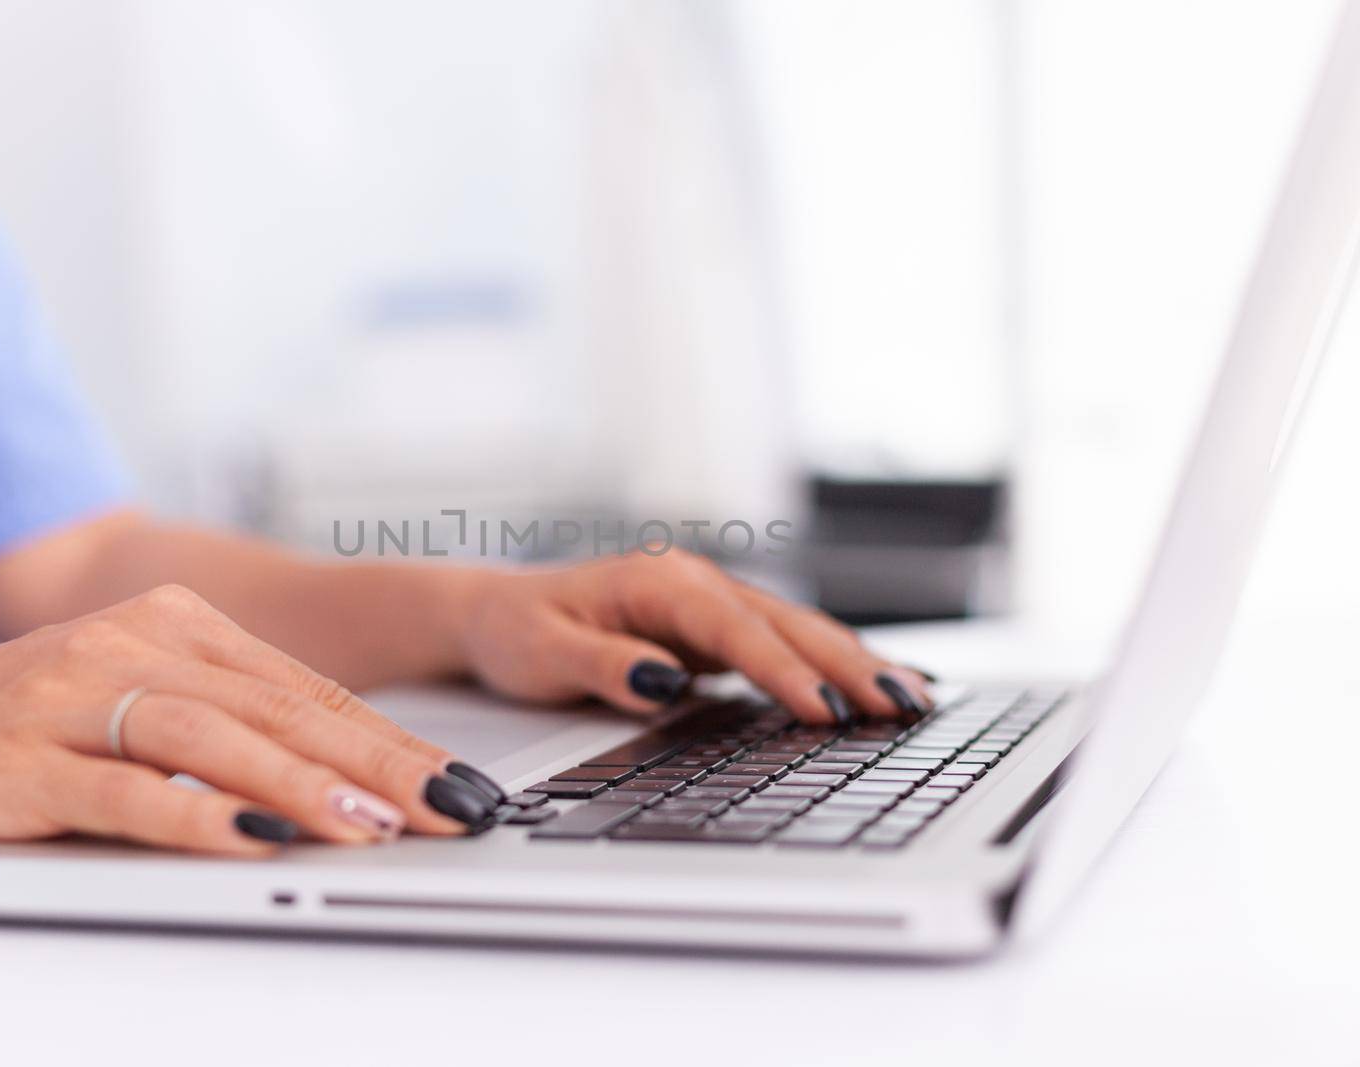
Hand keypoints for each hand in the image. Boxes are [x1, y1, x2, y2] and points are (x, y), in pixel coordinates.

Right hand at [0, 586, 506, 851]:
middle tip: (446, 807)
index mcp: (172, 624)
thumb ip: (223, 724)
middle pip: (277, 708)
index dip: (386, 738)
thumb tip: (341, 779)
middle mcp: (131, 645)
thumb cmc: (19, 723)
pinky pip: (123, 791)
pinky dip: (192, 818)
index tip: (451, 781)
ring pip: (212, 741)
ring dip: (302, 787)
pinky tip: (250, 841)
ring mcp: (74, 698)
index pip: (303, 688)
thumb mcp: (132, 701)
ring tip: (373, 828)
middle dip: (373, 765)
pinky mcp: (22, 760)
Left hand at [455, 549, 933, 722]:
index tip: (825, 709)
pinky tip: (873, 686)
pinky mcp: (713, 631)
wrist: (497, 614)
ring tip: (914, 700)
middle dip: (848, 664)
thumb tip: (665, 678)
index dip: (784, 670)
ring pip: (795, 632)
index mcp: (658, 582)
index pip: (734, 628)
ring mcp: (708, 605)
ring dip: (853, 664)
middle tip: (905, 706)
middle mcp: (694, 585)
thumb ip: (605, 665)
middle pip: (784, 624)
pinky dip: (830, 666)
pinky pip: (782, 647)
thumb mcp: (543, 654)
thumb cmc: (517, 631)